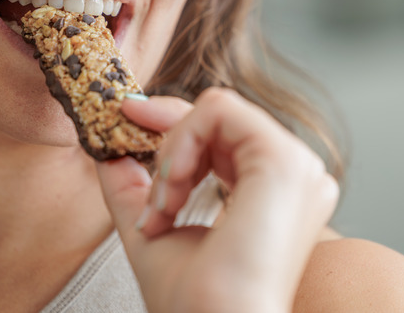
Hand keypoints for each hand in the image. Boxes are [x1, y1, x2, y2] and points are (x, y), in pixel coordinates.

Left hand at [96, 87, 338, 312]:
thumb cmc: (194, 303)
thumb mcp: (154, 230)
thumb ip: (134, 188)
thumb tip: (107, 150)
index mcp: (276, 193)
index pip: (226, 135)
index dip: (177, 124)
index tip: (127, 114)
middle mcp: (296, 176)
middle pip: (222, 118)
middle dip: (169, 145)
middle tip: (149, 190)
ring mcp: (297, 166)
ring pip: (218, 109)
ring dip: (174, 152)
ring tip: (163, 206)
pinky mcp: (283, 161)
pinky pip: (220, 111)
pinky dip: (183, 143)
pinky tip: (173, 190)